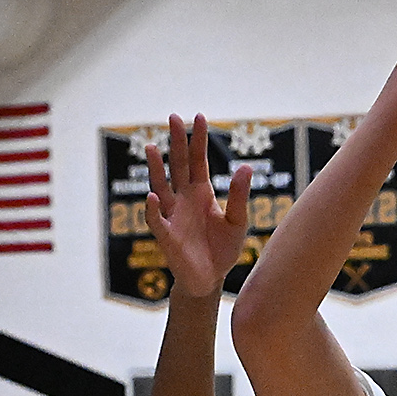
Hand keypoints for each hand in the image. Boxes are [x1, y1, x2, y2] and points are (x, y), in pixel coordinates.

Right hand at [145, 114, 252, 298]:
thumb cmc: (222, 249)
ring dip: (155, 167)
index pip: (198, 160)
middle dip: (175, 142)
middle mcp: (184, 199)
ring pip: (161, 185)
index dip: (198, 140)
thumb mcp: (237, 222)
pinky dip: (152, 208)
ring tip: (151, 146)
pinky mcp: (166, 235)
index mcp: (202, 193)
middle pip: (178, 165)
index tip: (198, 116)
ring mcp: (173, 215)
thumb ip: (239, 196)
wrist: (210, 279)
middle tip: (173, 116)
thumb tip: (246, 166)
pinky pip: (155, 219)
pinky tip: (152, 195)